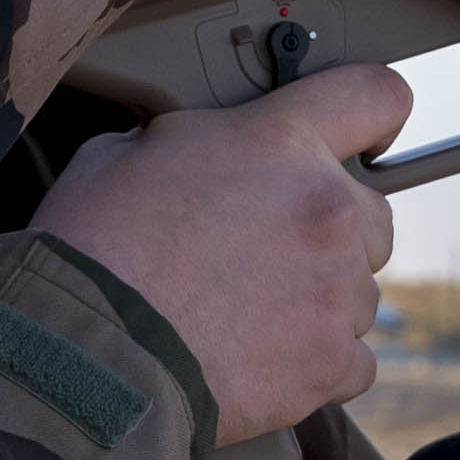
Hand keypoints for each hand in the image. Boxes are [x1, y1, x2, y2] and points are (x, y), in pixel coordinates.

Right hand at [33, 65, 409, 445]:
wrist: (84, 357)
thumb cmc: (90, 253)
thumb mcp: (123, 152)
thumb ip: (188, 142)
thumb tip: (195, 152)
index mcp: (277, 142)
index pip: (374, 95)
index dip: (375, 112)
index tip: (369, 134)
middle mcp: (323, 209)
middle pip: (372, 212)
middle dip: (330, 230)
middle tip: (263, 252)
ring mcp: (334, 290)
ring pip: (359, 291)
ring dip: (318, 299)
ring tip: (245, 316)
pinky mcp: (329, 363)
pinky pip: (352, 360)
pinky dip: (316, 363)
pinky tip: (262, 361)